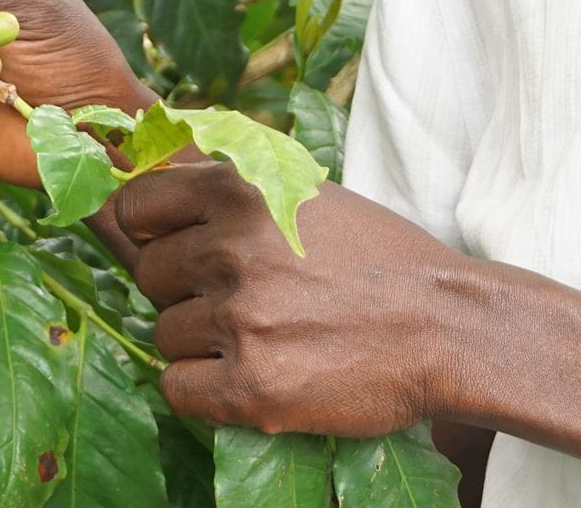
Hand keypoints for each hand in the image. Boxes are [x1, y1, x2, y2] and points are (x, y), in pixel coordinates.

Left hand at [116, 161, 469, 436]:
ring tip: (264, 336)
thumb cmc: (377, 257)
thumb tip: (148, 196)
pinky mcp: (251, 387)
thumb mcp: (304, 194)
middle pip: (148, 276)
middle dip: (184, 290)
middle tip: (243, 300)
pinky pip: (177, 388)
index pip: (134, 207)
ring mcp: (239, 319)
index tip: (177, 249)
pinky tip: (252, 375)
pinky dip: (204, 390)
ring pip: (163, 334)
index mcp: (239, 190)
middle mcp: (230, 249)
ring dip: (201, 342)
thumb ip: (233, 192)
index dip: (153, 233)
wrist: (446, 325)